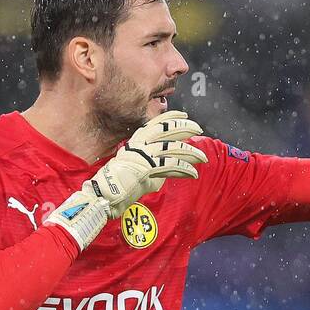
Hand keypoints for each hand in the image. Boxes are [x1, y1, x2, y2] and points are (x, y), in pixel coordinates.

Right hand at [46, 111, 207, 248]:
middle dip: (185, 127)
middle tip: (198, 129)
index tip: (184, 115)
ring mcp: (143, 155)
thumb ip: (155, 162)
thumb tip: (171, 165)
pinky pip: (171, 166)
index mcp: (137, 139)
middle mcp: (140, 143)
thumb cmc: (121, 182)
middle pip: (168, 130)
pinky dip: (184, 169)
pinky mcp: (147, 168)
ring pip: (173, 147)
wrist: (106, 193)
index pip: (157, 122)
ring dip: (190, 152)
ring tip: (202, 158)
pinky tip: (193, 173)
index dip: (172, 117)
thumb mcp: (139, 166)